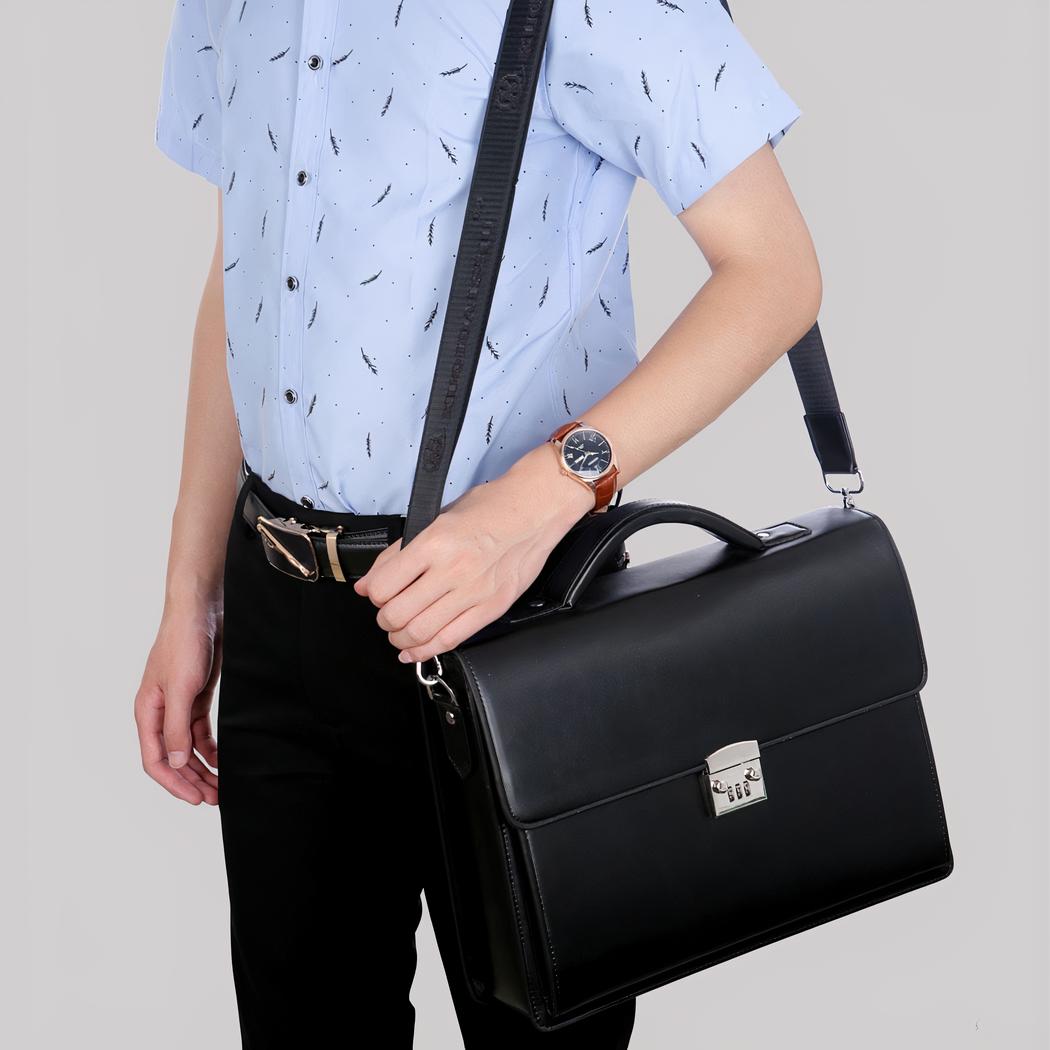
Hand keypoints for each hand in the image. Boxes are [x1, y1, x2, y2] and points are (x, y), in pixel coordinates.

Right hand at [134, 601, 221, 804]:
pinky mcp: (197, 696)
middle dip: (193, 780)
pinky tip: (223, 759)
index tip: (196, 799)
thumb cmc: (185, 644)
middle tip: (216, 798)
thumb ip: (177, 727)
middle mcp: (161, 712)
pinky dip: (210, 747)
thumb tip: (175, 764)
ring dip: (203, 767)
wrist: (202, 610)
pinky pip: (200, 731)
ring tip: (221, 785)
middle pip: (173, 758)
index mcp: (147, 712)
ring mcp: (179, 705)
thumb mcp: (181, 688)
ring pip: (188, 747)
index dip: (174, 783)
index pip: (156, 760)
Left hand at [354, 445, 595, 662]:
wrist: (535, 509)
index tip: (375, 593)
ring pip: (420, 632)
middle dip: (384, 620)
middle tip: (387, 614)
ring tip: (400, 632)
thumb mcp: (438, 517)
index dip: (372, 594)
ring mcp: (474, 592)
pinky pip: (451, 639)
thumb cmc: (490, 507)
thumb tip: (368, 583)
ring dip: (401, 638)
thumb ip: (399, 552)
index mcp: (434, 543)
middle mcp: (452, 570)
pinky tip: (416, 649)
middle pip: (397, 614)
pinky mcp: (492, 607)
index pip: (383, 586)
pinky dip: (426, 650)